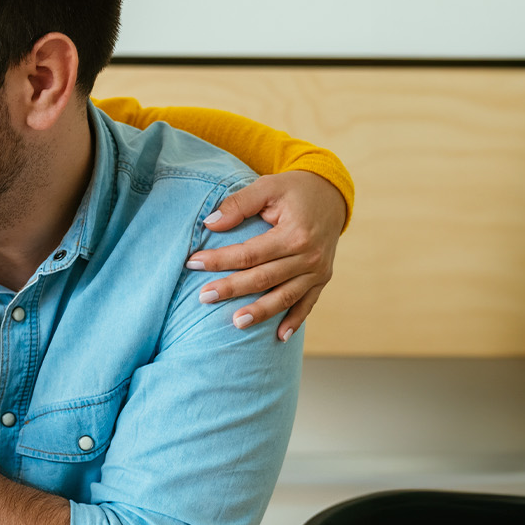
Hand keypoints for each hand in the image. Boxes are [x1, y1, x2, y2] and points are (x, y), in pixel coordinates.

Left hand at [186, 171, 344, 341]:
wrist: (332, 196)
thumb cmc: (294, 190)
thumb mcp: (267, 186)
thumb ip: (238, 204)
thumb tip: (209, 223)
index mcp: (294, 233)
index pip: (249, 253)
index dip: (219, 260)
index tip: (192, 263)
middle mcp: (309, 256)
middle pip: (263, 278)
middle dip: (231, 289)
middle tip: (203, 297)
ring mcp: (318, 271)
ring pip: (285, 297)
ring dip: (261, 312)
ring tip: (236, 323)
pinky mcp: (322, 279)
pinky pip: (308, 304)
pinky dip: (295, 321)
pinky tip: (279, 337)